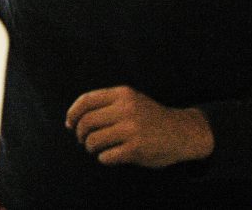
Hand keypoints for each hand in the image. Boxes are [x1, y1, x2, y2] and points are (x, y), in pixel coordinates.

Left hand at [65, 86, 213, 167]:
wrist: (183, 132)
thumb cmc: (149, 116)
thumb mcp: (130, 100)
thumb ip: (106, 103)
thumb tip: (73, 118)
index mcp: (122, 94)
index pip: (85, 101)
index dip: (72, 113)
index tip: (69, 124)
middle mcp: (126, 110)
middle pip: (86, 122)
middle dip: (79, 133)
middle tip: (82, 140)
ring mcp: (132, 130)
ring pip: (93, 140)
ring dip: (90, 147)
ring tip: (95, 148)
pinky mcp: (136, 149)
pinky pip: (106, 156)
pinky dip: (103, 158)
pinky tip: (109, 156)